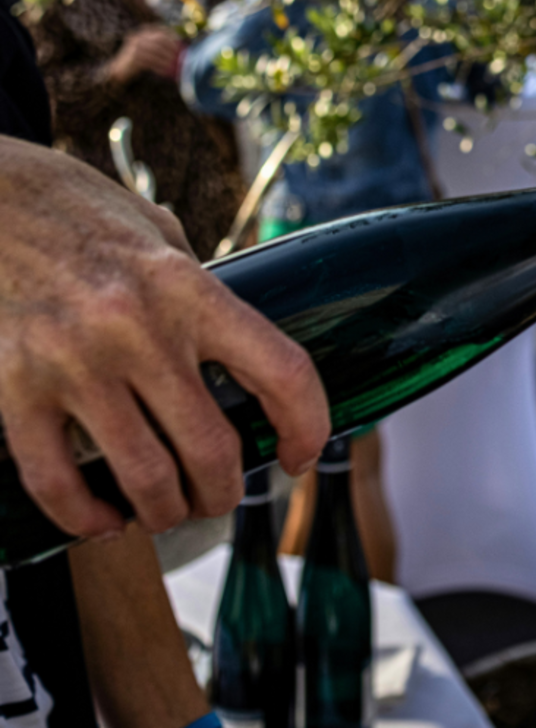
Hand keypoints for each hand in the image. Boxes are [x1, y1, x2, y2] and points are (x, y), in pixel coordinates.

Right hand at [0, 136, 329, 537]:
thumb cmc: (79, 214)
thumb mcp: (159, 236)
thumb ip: (200, 294)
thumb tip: (241, 354)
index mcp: (188, 288)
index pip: (282, 372)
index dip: (308, 427)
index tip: (300, 455)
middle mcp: (138, 328)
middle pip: (212, 447)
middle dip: (224, 491)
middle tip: (219, 496)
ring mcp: (73, 362)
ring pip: (144, 477)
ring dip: (165, 510)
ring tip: (166, 510)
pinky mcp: (13, 388)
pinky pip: (57, 481)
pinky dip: (85, 517)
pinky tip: (102, 519)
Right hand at [107, 25, 182, 82]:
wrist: (121, 69)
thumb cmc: (140, 61)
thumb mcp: (150, 51)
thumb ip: (161, 47)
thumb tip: (181, 49)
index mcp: (143, 33)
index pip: (160, 30)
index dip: (171, 35)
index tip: (180, 42)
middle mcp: (139, 37)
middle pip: (159, 40)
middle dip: (171, 48)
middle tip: (179, 56)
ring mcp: (135, 46)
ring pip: (156, 51)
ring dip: (167, 59)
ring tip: (174, 65)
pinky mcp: (133, 57)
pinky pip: (150, 62)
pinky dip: (159, 67)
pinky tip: (165, 72)